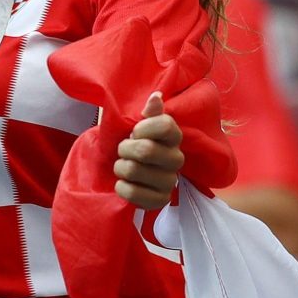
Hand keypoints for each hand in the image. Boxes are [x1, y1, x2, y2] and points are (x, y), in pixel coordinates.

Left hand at [114, 91, 183, 209]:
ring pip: (134, 170)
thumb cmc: (135, 142)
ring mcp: (170, 181)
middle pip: (145, 150)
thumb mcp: (140, 124)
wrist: (131, 170)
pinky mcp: (160, 200)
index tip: (135, 131)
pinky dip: (121, 187)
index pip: (164, 125)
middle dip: (125, 148)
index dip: (143, 127)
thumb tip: (156, 97)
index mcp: (174, 137)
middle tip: (123, 150)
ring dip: (120, 167)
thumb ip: (150, 112)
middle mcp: (177, 159)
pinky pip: (132, 193)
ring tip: (123, 166)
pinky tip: (125, 183)